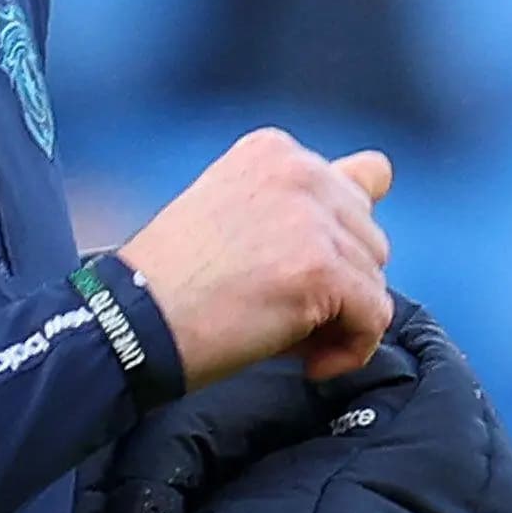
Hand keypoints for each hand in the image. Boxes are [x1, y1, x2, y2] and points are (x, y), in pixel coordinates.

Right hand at [116, 130, 393, 388]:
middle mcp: (300, 169)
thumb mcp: (237, 211)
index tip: (283, 276)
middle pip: (369, 237)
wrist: (130, 324)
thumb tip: (381, 174)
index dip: (330, 245)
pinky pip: (375, 318)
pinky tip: (306, 362)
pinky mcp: (322, 267)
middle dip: (338, 283)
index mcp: (275, 150)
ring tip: (288, 336)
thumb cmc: (174, 283)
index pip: (357, 188)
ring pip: (374, 279)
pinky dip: (350, 350)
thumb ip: (306, 194)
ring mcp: (312, 217)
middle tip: (282, 313)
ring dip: (341, 318)